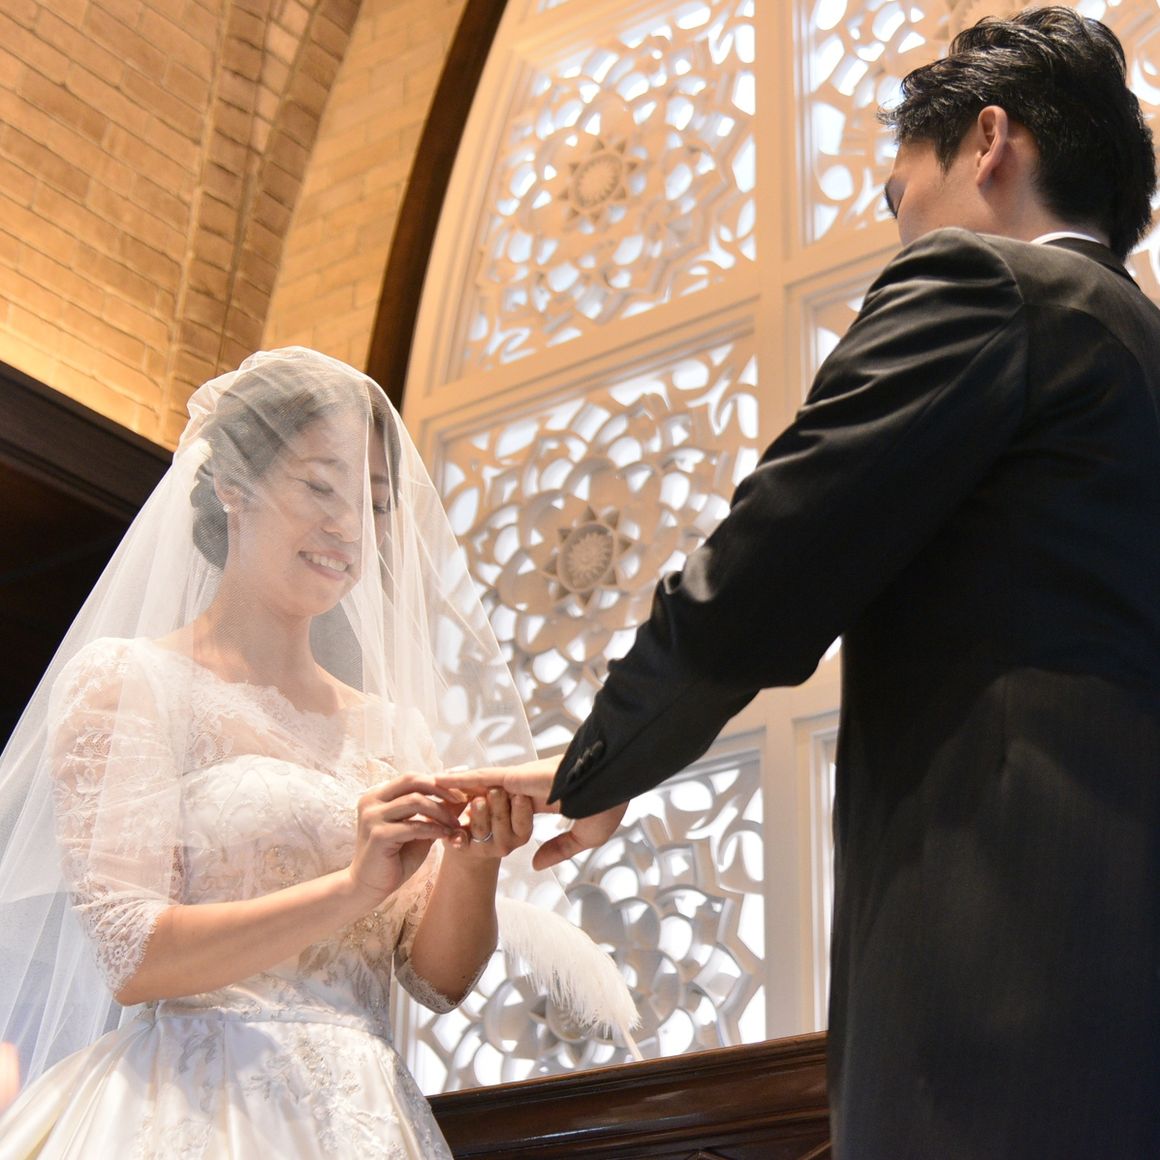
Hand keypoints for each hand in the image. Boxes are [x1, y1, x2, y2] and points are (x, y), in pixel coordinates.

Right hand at [349, 773, 465, 902]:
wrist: (370, 886)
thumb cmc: (395, 857)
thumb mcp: (419, 829)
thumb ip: (434, 812)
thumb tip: (462, 795)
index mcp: (378, 795)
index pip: (412, 778)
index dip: (438, 781)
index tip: (461, 791)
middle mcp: (372, 801)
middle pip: (412, 781)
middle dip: (441, 789)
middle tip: (462, 800)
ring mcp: (373, 817)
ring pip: (415, 801)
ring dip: (440, 811)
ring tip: (455, 824)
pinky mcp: (378, 835)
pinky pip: (413, 826)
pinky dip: (433, 829)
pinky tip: (445, 835)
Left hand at [436, 757, 627, 869]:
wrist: (610, 782)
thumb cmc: (605, 805)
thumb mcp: (582, 837)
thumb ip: (558, 850)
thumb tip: (536, 863)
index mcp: (542, 801)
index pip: (507, 811)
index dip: (488, 819)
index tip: (470, 827)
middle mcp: (526, 788)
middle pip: (486, 797)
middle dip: (460, 804)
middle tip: (435, 809)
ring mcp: (519, 780)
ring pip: (477, 787)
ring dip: (451, 791)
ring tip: (424, 794)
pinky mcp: (513, 775)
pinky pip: (478, 779)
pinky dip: (456, 780)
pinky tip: (436, 782)